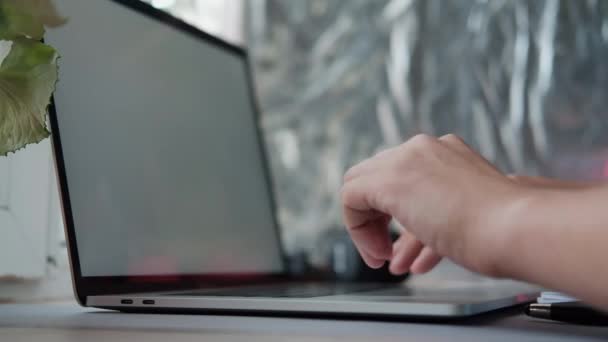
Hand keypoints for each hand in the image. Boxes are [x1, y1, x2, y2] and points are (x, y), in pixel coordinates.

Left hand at [341, 134, 525, 276]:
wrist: (513, 228)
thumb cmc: (501, 228)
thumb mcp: (466, 211)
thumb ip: (438, 211)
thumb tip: (415, 239)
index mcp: (446, 151)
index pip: (401, 172)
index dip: (394, 208)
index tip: (402, 238)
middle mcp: (422, 149)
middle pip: (377, 177)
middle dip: (378, 216)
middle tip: (385, 247)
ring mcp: (405, 161)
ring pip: (360, 186)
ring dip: (369, 228)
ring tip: (382, 258)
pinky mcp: (390, 181)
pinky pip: (350, 199)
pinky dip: (359, 233)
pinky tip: (383, 258)